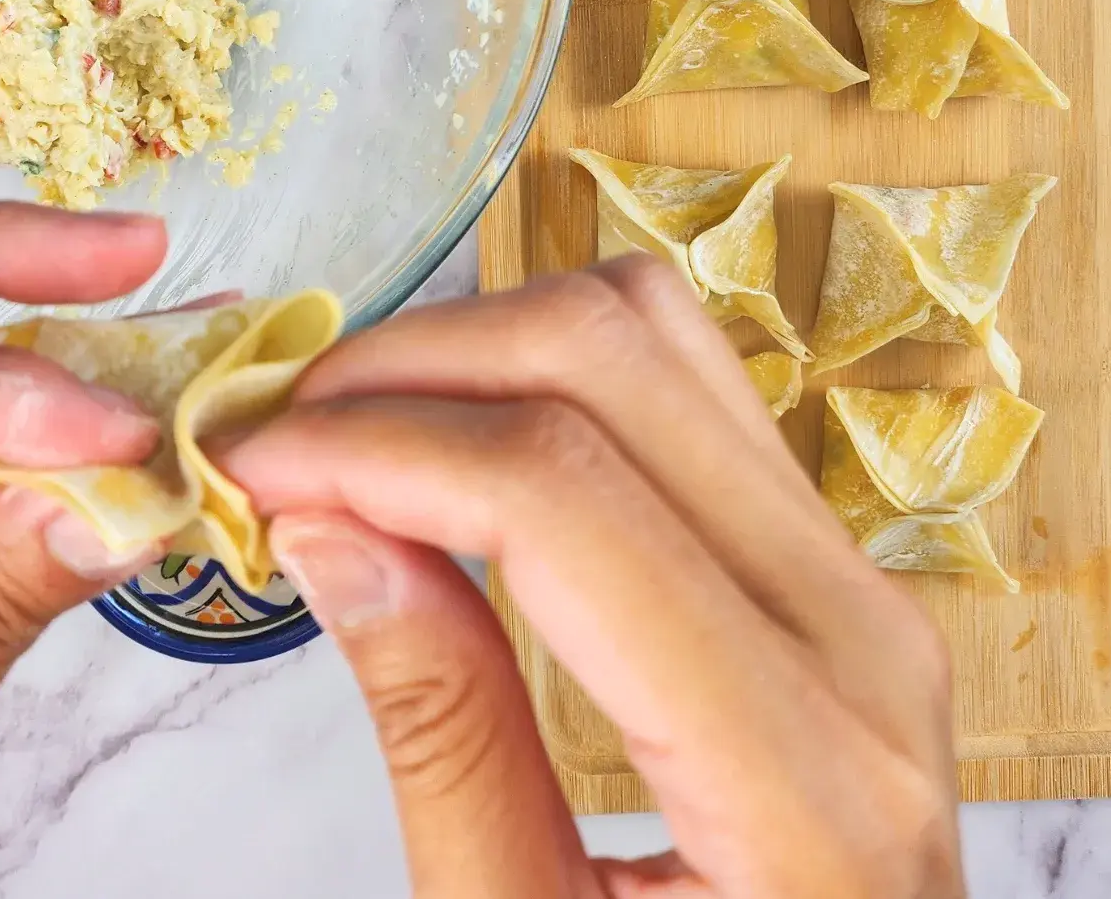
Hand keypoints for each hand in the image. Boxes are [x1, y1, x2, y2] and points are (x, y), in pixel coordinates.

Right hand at [225, 258, 964, 898]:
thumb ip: (444, 739)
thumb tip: (328, 528)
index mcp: (803, 774)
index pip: (565, 502)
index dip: (378, 452)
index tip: (249, 469)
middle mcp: (861, 635)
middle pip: (613, 366)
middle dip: (408, 368)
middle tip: (276, 438)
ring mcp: (861, 583)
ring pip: (656, 337)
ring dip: (476, 350)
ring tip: (350, 435)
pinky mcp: (829, 565)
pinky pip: (683, 392)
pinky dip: (543, 379)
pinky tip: (447, 450)